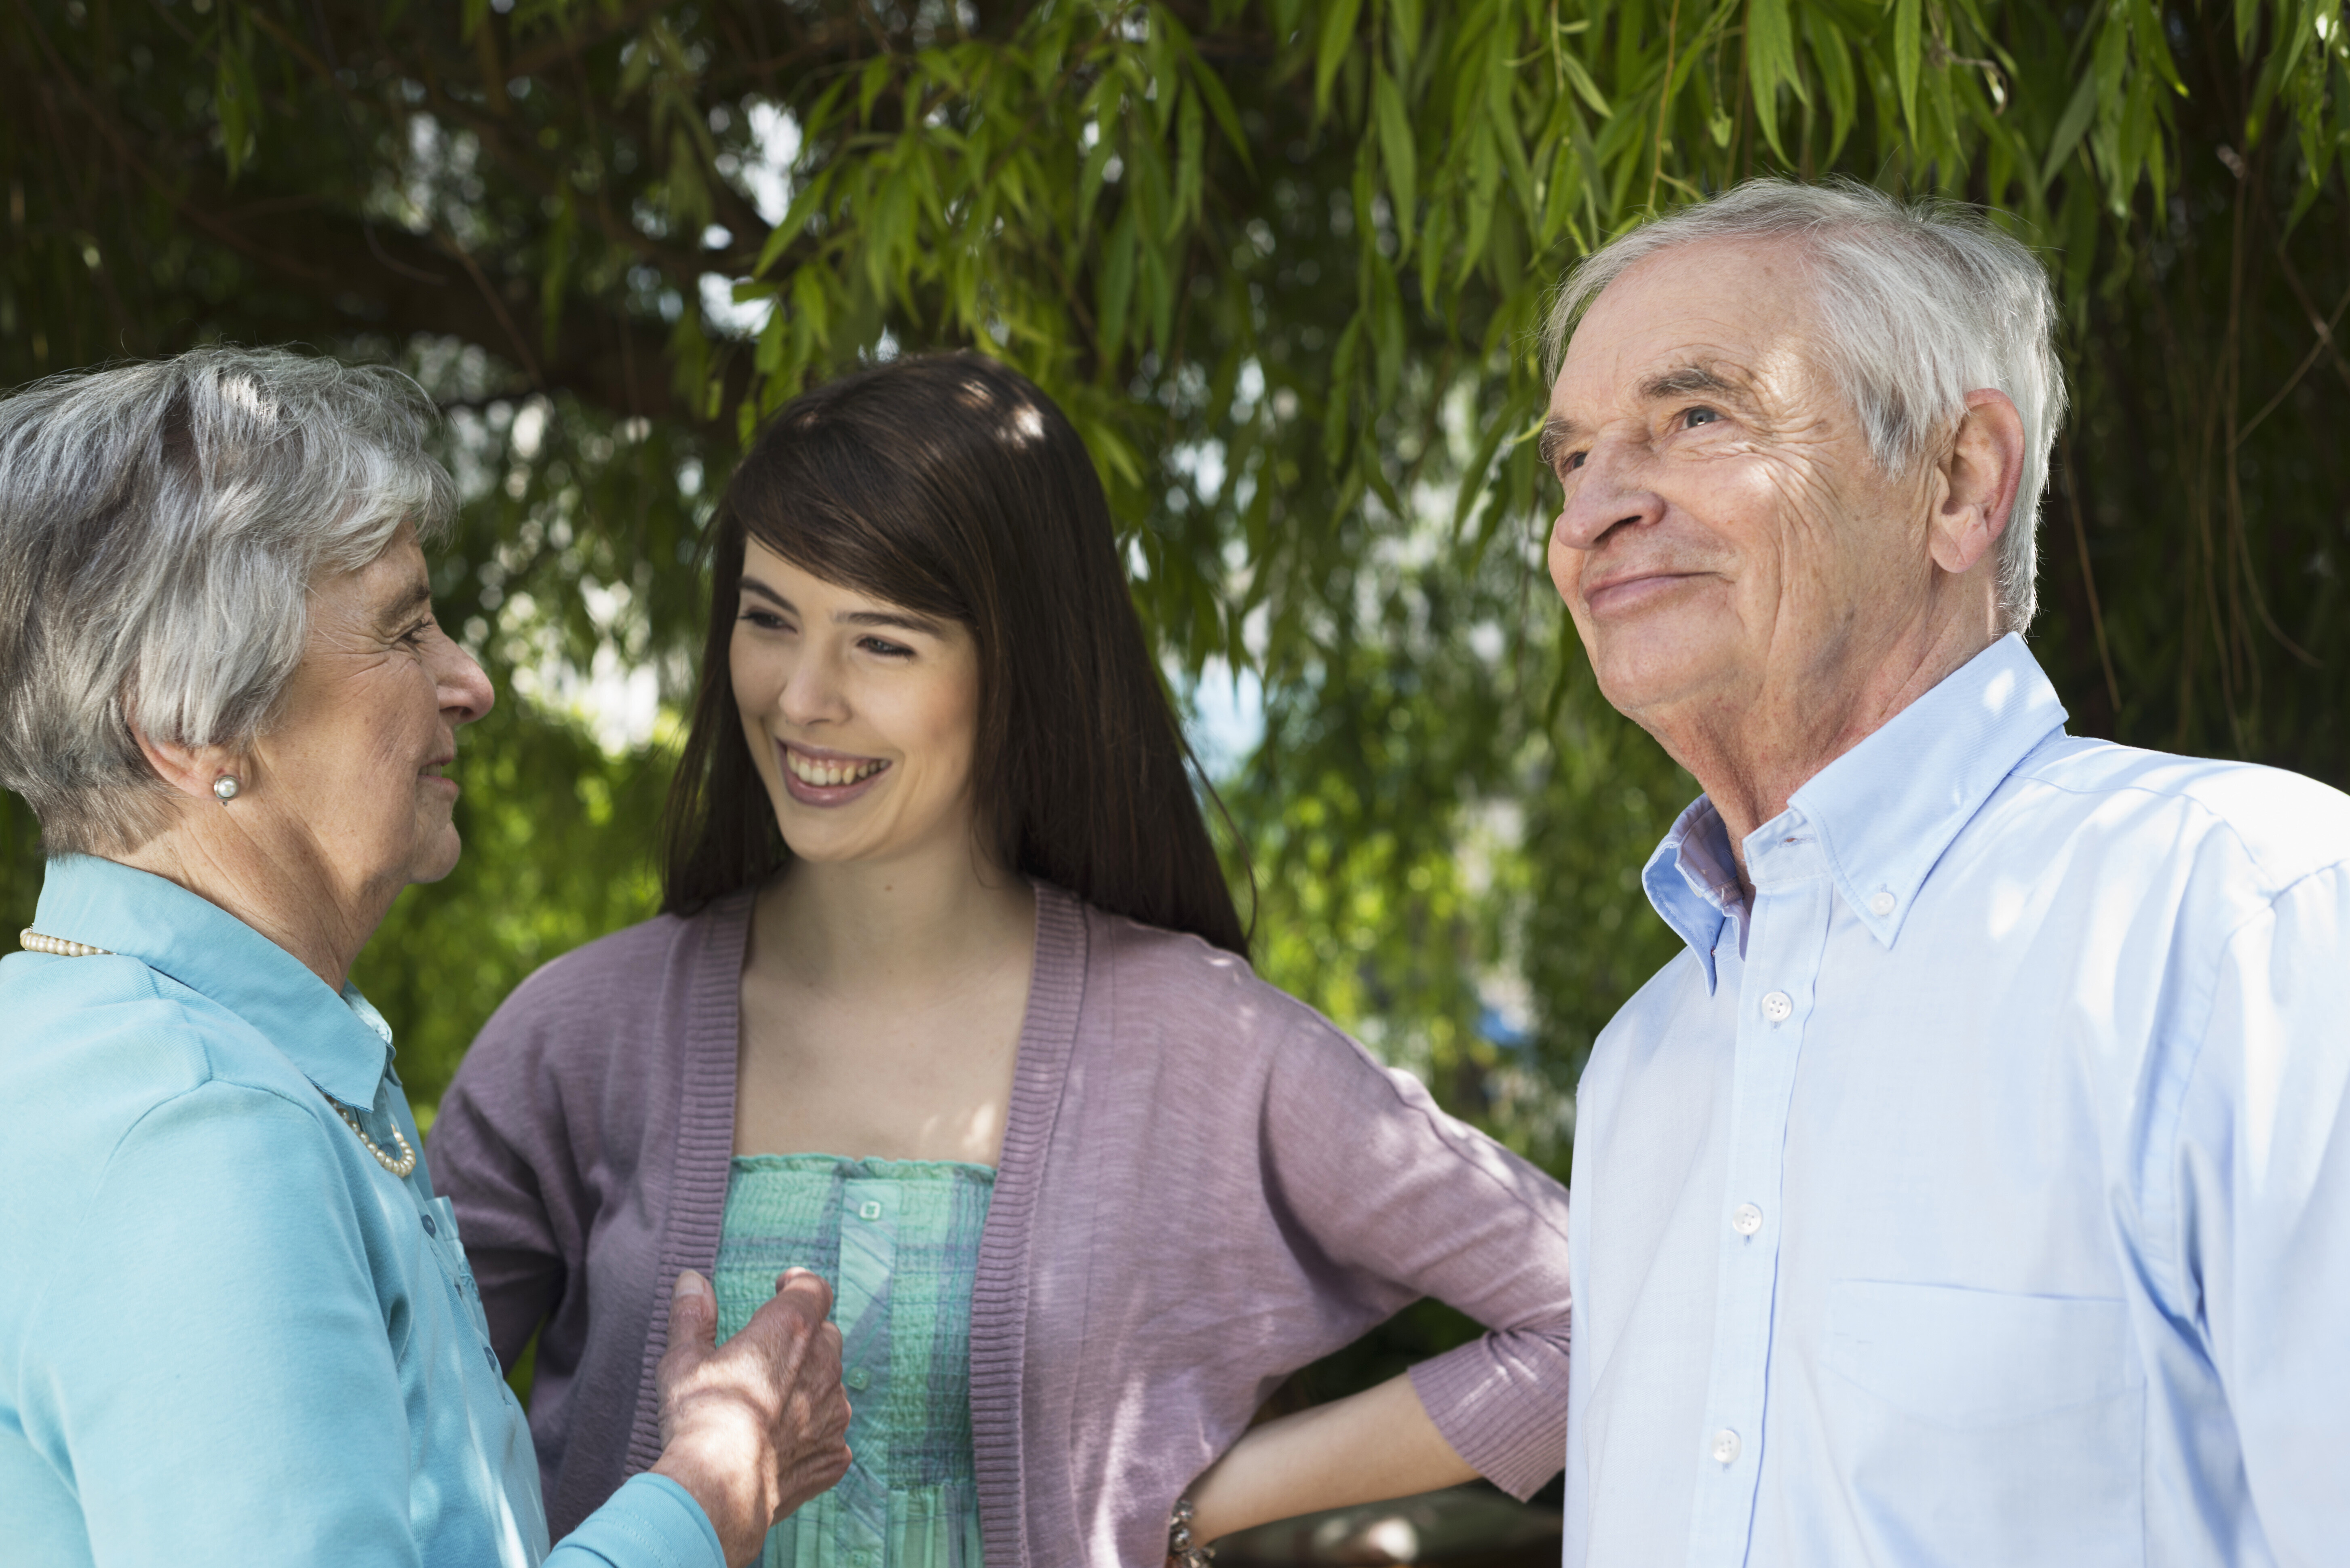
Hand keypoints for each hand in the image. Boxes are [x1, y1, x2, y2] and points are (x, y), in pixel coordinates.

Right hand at [650, 1267, 852, 1566]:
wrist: (719, 1489)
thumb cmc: (699, 1418)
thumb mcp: (682, 1360)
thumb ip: (692, 1316)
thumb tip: (691, 1279)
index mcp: (790, 1329)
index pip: (813, 1289)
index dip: (799, 1285)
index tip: (785, 1287)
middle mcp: (824, 1363)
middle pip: (825, 1336)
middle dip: (803, 1339)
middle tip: (768, 1355)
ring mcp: (834, 1411)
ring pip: (830, 1385)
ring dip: (808, 1387)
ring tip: (768, 1407)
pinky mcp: (835, 1451)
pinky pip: (828, 1433)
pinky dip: (810, 1434)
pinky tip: (779, 1446)